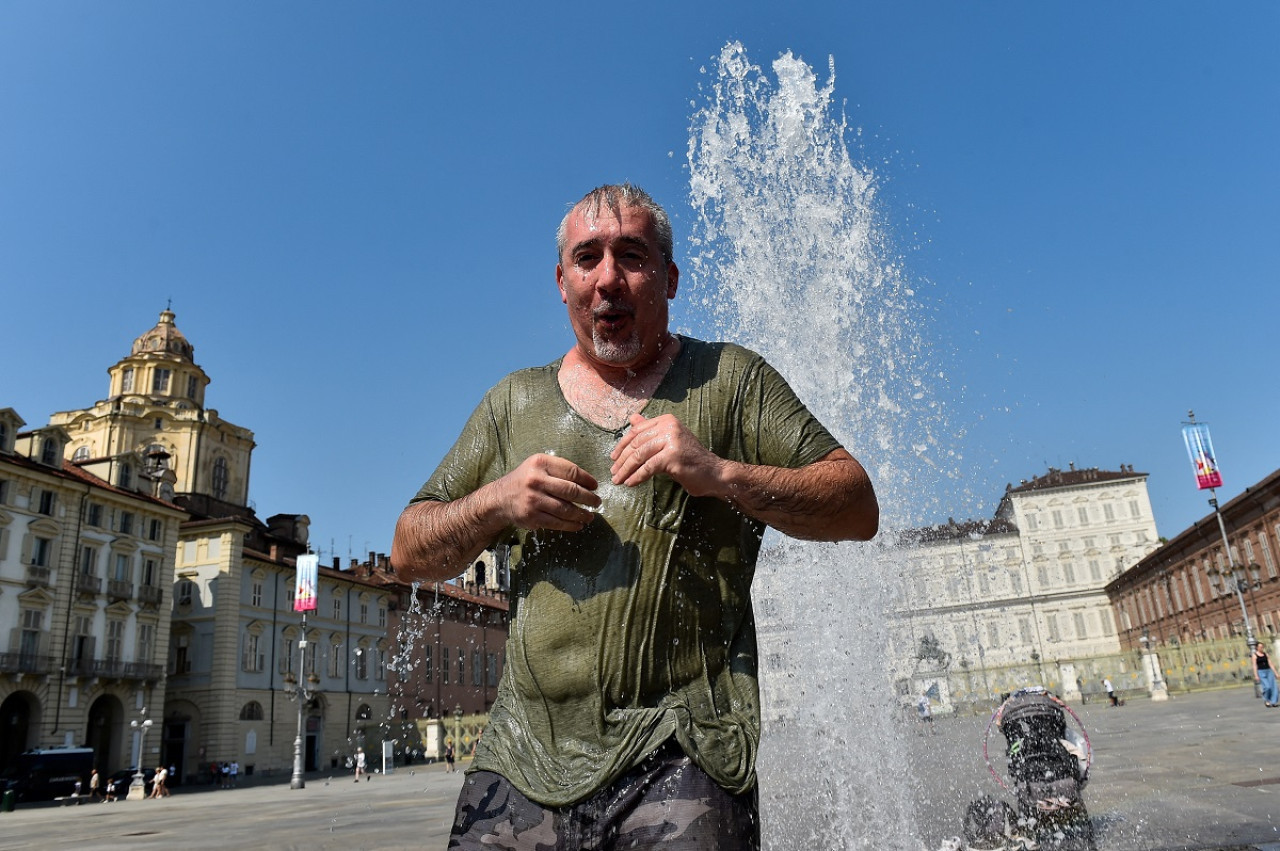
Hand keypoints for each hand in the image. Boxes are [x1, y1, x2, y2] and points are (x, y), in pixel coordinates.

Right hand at [493, 452, 599, 530]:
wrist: (500, 499)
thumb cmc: (524, 480)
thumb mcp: (537, 466)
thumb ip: (557, 470)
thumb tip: (586, 482)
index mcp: (540, 463)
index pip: (571, 471)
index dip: (587, 480)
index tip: (595, 486)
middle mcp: (536, 480)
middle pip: (571, 490)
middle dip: (588, 498)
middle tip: (597, 502)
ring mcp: (534, 499)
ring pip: (566, 509)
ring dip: (582, 514)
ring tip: (590, 516)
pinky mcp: (532, 516)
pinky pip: (557, 522)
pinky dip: (571, 525)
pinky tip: (578, 524)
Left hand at [609, 413, 723, 495]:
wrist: (714, 473)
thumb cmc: (690, 460)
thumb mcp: (669, 442)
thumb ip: (651, 431)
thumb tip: (632, 418)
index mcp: (667, 421)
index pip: (637, 431)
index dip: (622, 445)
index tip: (613, 458)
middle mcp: (669, 426)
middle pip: (636, 443)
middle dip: (622, 460)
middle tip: (613, 473)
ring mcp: (672, 440)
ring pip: (640, 455)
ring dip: (626, 469)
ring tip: (618, 480)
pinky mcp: (673, 456)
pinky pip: (648, 467)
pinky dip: (637, 476)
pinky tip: (630, 483)